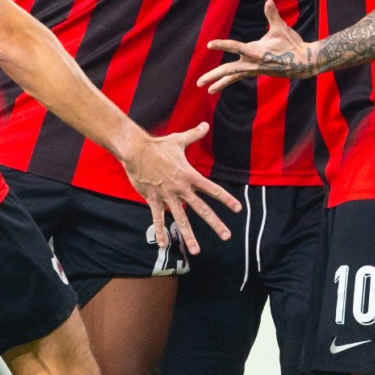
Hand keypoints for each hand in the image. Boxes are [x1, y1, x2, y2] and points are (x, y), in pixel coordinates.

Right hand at [122, 122, 241, 254]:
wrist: (136, 151)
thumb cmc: (158, 146)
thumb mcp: (178, 140)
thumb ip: (194, 134)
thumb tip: (205, 124)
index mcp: (190, 175)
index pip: (212, 189)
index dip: (226, 199)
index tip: (237, 209)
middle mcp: (181, 188)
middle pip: (201, 209)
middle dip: (215, 223)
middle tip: (226, 236)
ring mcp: (167, 196)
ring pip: (181, 219)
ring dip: (189, 235)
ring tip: (196, 250)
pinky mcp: (153, 199)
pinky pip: (157, 218)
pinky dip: (160, 231)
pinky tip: (163, 245)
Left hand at [197, 0, 313, 93]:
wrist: (302, 63)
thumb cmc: (291, 44)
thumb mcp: (281, 28)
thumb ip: (272, 15)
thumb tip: (269, 1)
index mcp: (255, 51)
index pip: (235, 47)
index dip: (222, 44)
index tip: (209, 44)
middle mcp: (251, 63)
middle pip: (228, 70)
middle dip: (213, 76)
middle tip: (199, 82)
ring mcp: (253, 69)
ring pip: (232, 77)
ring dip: (220, 83)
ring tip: (208, 90)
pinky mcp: (255, 72)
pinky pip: (239, 77)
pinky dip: (229, 81)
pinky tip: (222, 84)